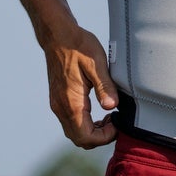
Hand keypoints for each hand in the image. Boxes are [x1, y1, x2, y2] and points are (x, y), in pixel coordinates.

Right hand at [45, 25, 118, 147]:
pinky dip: (85, 123)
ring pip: (74, 132)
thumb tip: (112, 106)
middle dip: (99, 137)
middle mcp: (61, 108)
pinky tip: (98, 110)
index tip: (117, 123)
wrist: (58, 36)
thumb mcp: (96, 64)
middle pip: (79, 139)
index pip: (86, 137)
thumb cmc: (78, 47)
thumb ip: (105, 87)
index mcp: (71, 103)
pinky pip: (70, 122)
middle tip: (114, 122)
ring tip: (108, 117)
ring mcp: (58, 104)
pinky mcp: (58, 100)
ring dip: (92, 131)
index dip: (104, 137)